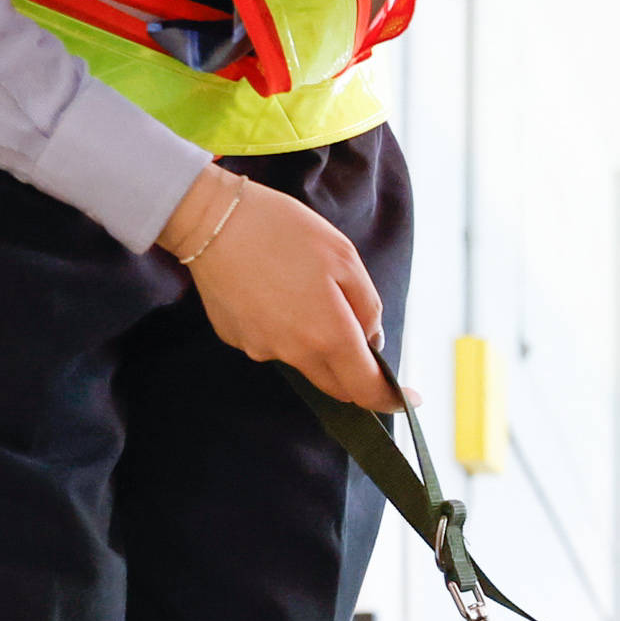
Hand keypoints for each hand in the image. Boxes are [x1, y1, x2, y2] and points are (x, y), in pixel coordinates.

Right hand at [160, 168, 409, 412]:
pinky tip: (275, 291)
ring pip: (304, 362)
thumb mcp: (343, 256)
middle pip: (336, 383)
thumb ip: (366, 305)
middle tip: (357, 330)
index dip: (390, 399)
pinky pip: (274, 344)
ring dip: (317, 343)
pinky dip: (285, 329)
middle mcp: (294, 353)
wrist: (211, 220)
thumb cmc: (283, 230)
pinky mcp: (237, 339)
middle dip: (355, 370)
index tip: (408, 400)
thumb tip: (371, 340)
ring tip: (305, 290)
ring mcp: (261, 349)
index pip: (366, 389)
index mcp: (327, 335)